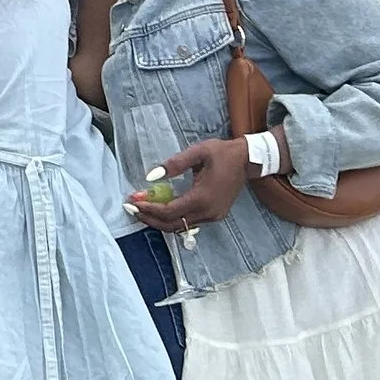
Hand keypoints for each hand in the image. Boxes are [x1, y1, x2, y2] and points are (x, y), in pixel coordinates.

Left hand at [127, 134, 255, 230]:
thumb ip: (174, 164)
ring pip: (180, 226)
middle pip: (172, 225)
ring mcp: (213, 216)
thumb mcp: (198, 152)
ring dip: (159, 220)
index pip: (169, 211)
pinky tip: (160, 209)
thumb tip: (151, 176)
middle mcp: (208, 212)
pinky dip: (172, 218)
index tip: (132, 202)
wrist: (248, 160)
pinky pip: (189, 222)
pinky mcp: (215, 215)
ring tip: (142, 209)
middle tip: (131, 209)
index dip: (148, 208)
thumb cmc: (222, 153)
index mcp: (202, 197)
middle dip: (149, 218)